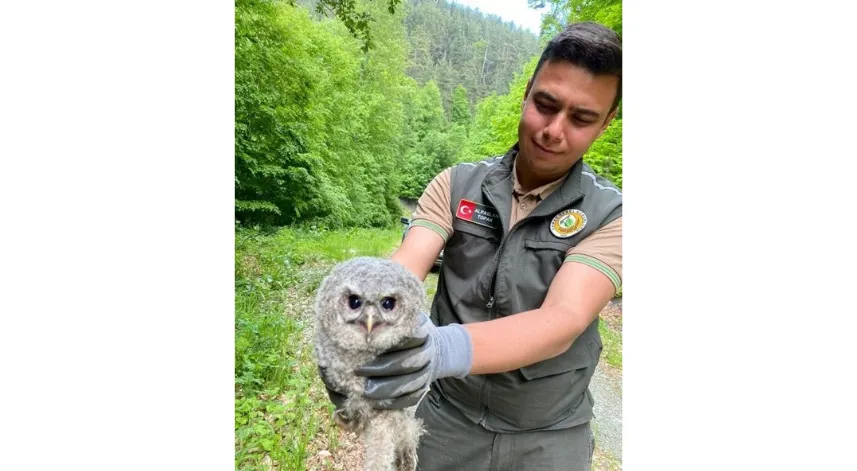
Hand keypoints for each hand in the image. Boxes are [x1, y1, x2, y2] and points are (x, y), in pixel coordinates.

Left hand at [354, 313, 471, 409]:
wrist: (433, 349)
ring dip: (386, 389)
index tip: (366, 346)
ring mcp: (428, 372)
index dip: (388, 343)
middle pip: (408, 363)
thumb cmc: (407, 333)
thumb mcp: (402, 321)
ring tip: (364, 391)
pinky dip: (394, 403)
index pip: (408, 338)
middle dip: (382, 369)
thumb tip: (359, 324)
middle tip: (358, 371)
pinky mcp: (424, 387)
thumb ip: (387, 322)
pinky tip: (375, 404)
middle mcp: (428, 352)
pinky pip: (411, 399)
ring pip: (410, 384)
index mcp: (422, 332)